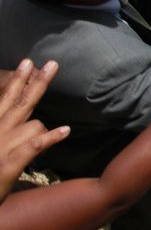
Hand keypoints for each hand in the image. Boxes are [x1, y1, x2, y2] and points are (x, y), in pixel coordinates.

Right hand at [0, 59, 69, 203]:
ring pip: (31, 124)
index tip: (29, 63)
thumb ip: (5, 131)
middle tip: (52, 63)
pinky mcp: (6, 167)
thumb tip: (30, 123)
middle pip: (19, 104)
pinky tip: (65, 130)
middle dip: (36, 82)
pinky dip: (49, 138)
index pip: (4, 100)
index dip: (18, 81)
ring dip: (43, 130)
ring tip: (55, 136)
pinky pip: (32, 146)